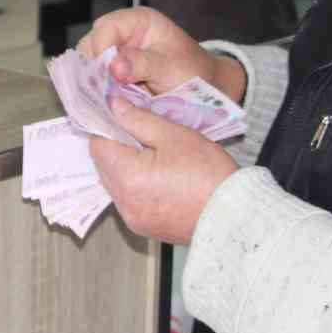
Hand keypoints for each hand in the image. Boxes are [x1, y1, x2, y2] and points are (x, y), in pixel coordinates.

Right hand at [77, 7, 245, 100]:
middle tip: (103, 91)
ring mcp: (116, 55)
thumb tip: (114, 67)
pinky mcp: (113, 75)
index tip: (106, 75)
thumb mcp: (172, 67)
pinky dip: (98, 93)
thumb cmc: (195, 72)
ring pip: (89, 65)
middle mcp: (123, 34)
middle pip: (91, 45)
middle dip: (94, 69)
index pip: (106, 28)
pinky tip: (105, 104)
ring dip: (94, 83)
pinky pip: (95, 81)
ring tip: (106, 100)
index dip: (101, 50)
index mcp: (139, 21)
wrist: (206, 90)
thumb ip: (143, 64)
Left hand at [89, 96, 237, 243]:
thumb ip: (138, 119)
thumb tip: (113, 105)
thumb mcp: (174, 135)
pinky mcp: (143, 227)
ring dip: (126, 168)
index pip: (98, 144)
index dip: (108, 127)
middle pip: (104, 165)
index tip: (124, 118)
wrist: (233, 215)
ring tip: (156, 158)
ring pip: (114, 183)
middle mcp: (123, 201)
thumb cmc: (208, 173)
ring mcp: (132, 217)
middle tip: (144, 136)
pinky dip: (136, 187)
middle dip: (118, 147)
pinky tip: (159, 179)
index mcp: (127, 176)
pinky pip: (128, 200)